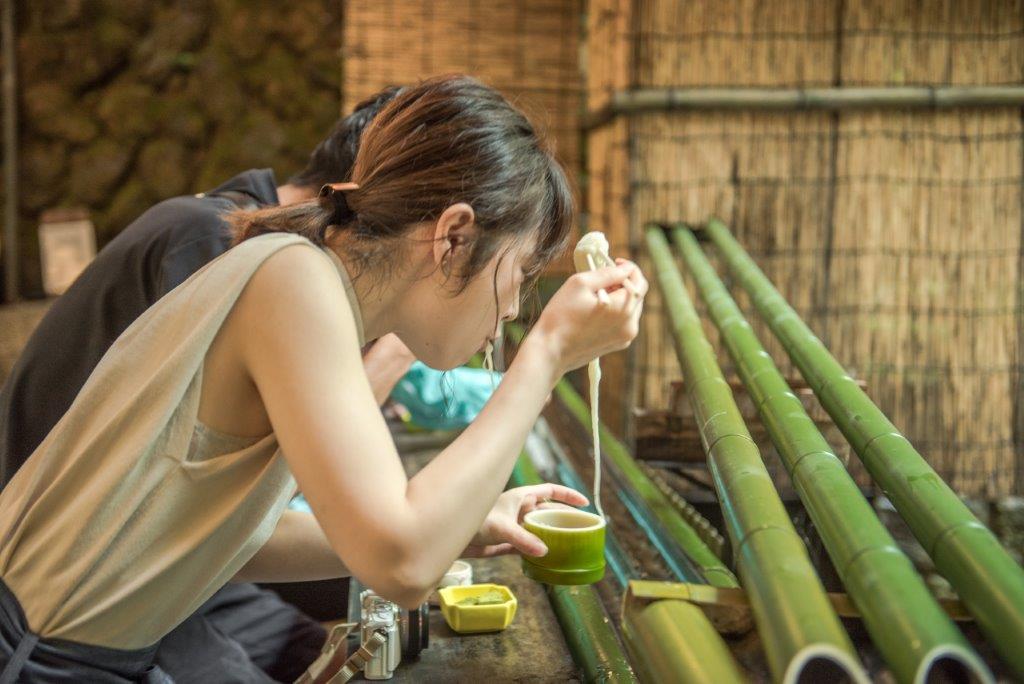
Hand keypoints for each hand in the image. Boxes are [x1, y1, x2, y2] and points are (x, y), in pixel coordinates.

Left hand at [461, 484, 588, 557]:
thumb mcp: (501, 528)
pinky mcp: (506, 542)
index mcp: (520, 497)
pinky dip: (538, 552)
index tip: (584, 504)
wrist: (450, 535)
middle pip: (548, 511)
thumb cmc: (472, 520)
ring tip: (569, 545)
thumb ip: (522, 539)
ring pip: (539, 530)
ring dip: (552, 536)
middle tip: (581, 529)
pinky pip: (528, 546)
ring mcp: (513, 526)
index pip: (550, 491)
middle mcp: (518, 510)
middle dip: (563, 518)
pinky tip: (548, 560)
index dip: (568, 495)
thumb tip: (544, 552)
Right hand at [529, 259, 647, 374]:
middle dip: (623, 282)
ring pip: (632, 308)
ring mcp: (625, 337)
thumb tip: (626, 268)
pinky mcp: (618, 344)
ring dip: (619, 296)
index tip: (613, 262)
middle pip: (638, 294)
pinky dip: (616, 311)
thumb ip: (608, 273)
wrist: (551, 351)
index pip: (639, 281)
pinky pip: (624, 321)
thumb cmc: (561, 316)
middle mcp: (630, 325)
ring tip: (596, 295)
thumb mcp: (580, 284)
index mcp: (623, 308)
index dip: (628, 267)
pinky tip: (596, 311)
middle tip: (601, 278)